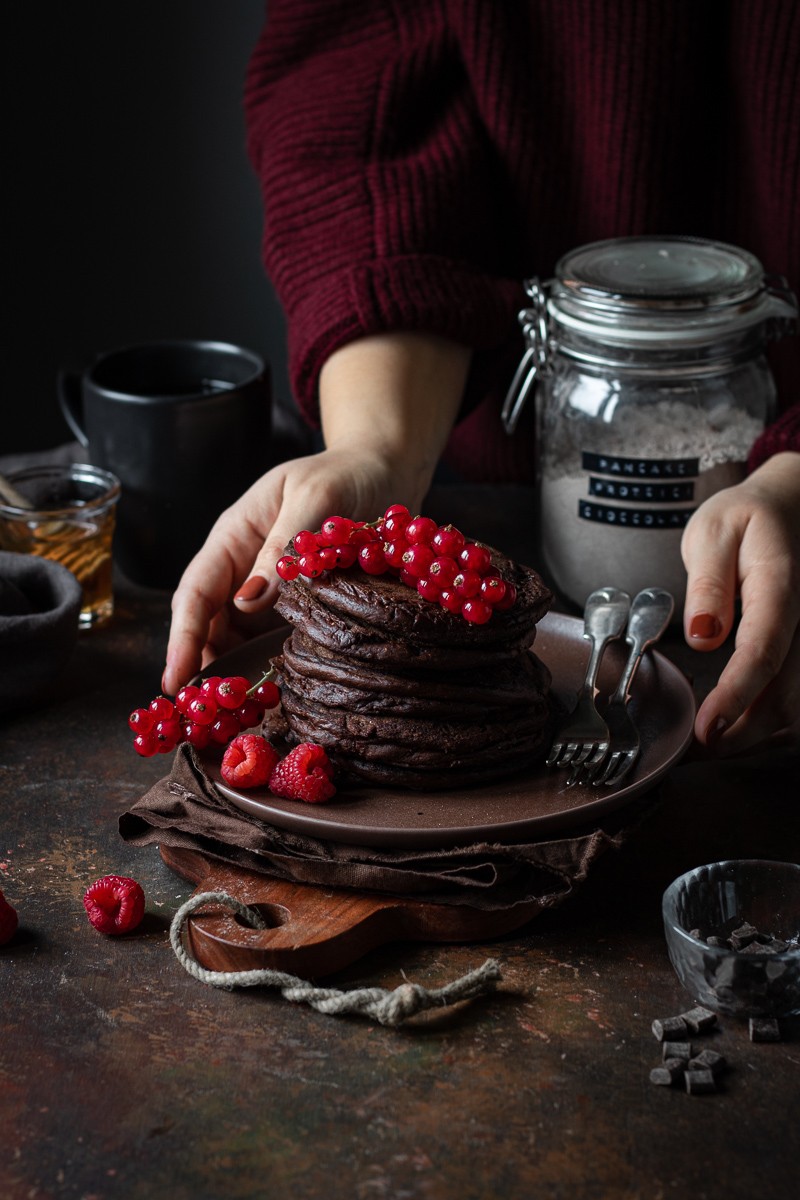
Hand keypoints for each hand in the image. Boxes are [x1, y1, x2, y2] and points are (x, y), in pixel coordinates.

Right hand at [162, 332, 470, 694]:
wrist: (383, 472)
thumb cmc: (345, 474)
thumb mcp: (314, 498)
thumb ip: (284, 546)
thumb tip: (249, 600)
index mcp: (234, 535)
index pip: (196, 591)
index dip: (183, 636)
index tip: (175, 678)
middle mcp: (243, 564)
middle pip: (208, 621)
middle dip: (200, 665)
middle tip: (203, 713)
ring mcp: (267, 587)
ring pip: (236, 636)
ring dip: (232, 671)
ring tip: (233, 712)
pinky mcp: (294, 604)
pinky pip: (270, 637)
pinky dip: (265, 665)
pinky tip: (270, 692)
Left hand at [681, 452, 799, 754]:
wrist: (792, 507)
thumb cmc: (746, 520)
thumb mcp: (713, 532)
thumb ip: (709, 583)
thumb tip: (704, 636)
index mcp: (780, 585)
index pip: (764, 650)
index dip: (736, 695)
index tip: (707, 726)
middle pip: (788, 692)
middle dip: (744, 732)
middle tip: (697, 746)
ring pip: (799, 705)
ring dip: (759, 735)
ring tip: (713, 742)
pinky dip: (773, 724)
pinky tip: (741, 727)